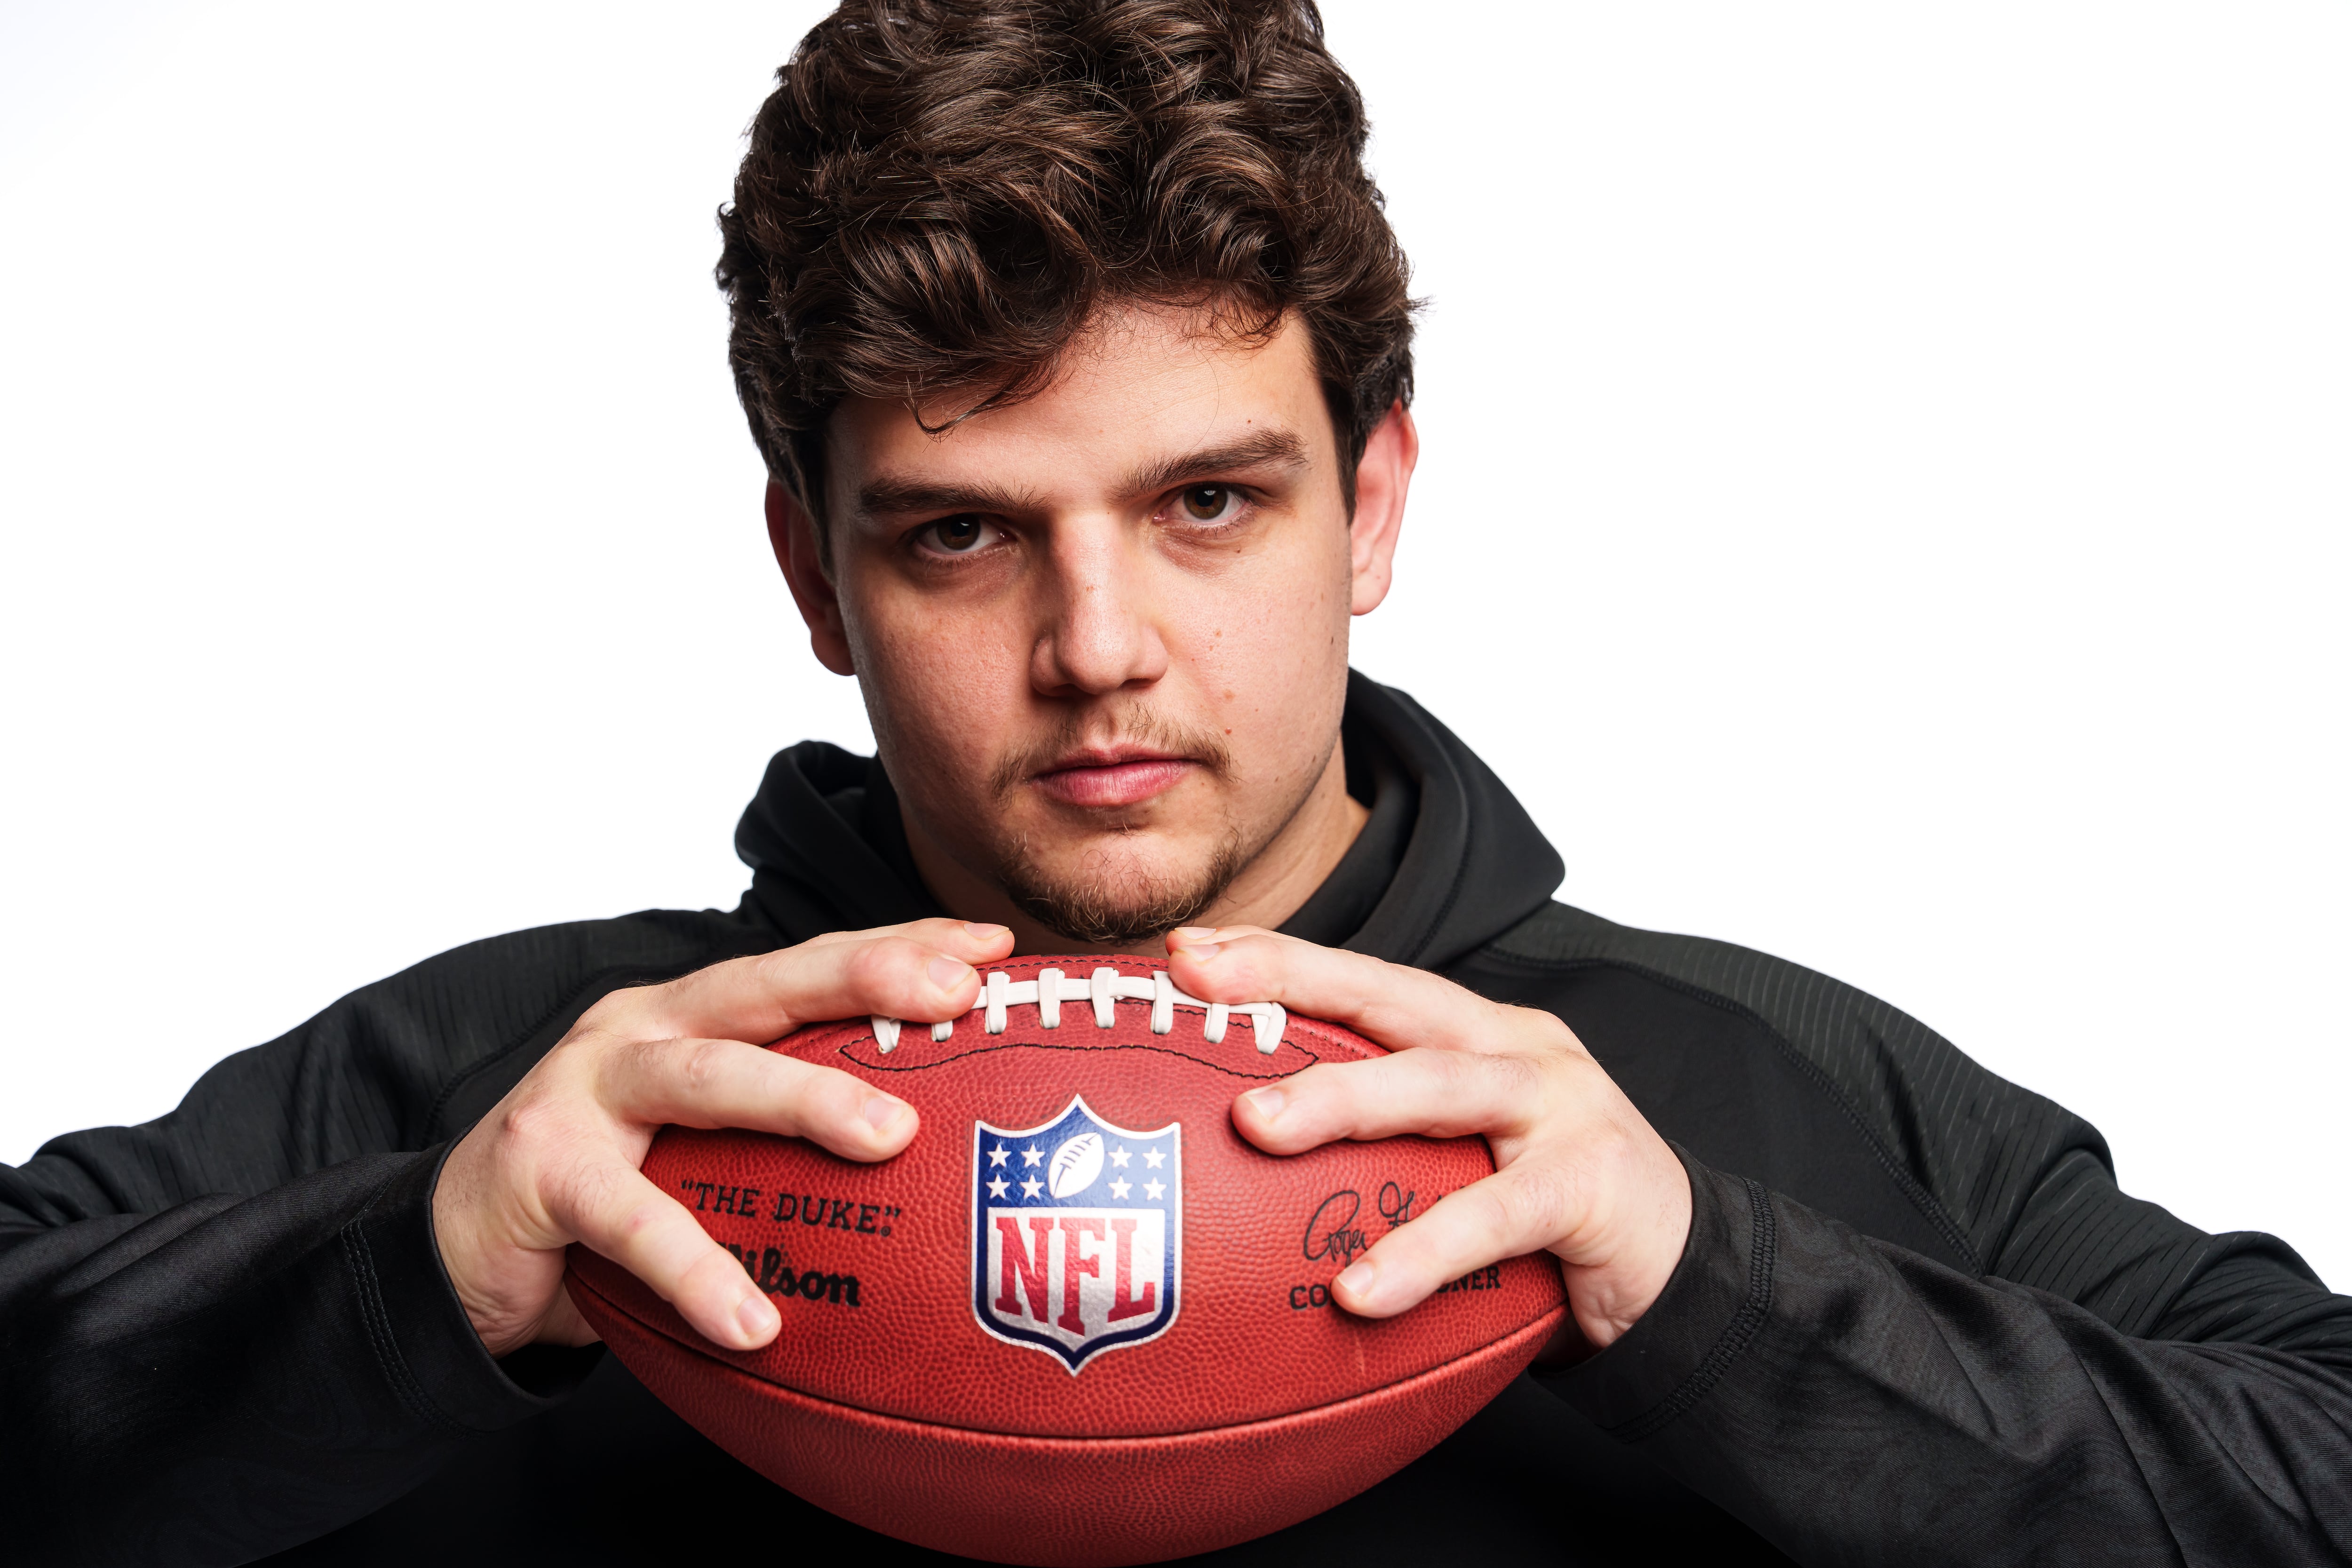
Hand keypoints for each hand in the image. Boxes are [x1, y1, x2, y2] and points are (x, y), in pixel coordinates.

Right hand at [432, 918, 1014, 1357]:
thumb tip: (942, 1186)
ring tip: (892, 1138)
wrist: (453, 1252)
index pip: (809, 966)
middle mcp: (644, 1027)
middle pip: (766, 985)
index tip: (994, 947)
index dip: (897, 947)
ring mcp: (586, 1088)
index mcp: (694, 1015)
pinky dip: (697, 1268)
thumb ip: (792, 1151)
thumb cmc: (607, 1196)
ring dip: (803, 1100)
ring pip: (708, 1076)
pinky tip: (755, 1319)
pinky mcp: (541, 1167)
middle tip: (958, 996)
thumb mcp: (707, 1154)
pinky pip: (632, 1221)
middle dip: (866, 978)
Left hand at [1166, 927, 1690, 1351]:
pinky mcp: (1590, 1182)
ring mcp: (1557, 1106)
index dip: (1278, 959)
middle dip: (1292, 979)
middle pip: (1392, 997)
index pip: (1365, 981)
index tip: (1184, 950)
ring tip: (1254, 1126)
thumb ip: (1370, 1162)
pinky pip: (1494, 1215)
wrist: (1689, 1274)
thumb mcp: (1452, 1167)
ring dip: (1341, 1099)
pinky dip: (1424, 1250)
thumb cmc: (1544, 1220)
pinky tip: (1359, 1290)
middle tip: (1196, 984)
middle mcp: (1512, 1049)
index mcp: (1471, 1037)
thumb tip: (1230, 1193)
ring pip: (1437, 1084)